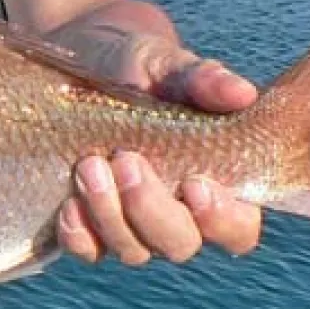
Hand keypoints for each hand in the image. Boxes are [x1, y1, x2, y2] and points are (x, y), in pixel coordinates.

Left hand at [50, 4, 263, 266]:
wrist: (82, 58)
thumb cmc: (139, 65)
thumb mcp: (166, 63)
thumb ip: (203, 79)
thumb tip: (242, 93)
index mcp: (214, 181)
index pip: (238, 228)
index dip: (223, 219)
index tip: (196, 184)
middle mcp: (177, 213)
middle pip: (180, 244)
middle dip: (152, 209)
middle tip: (126, 159)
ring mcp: (131, 223)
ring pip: (133, 250)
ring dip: (110, 214)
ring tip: (89, 164)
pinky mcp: (89, 223)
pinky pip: (88, 249)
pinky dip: (79, 234)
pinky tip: (68, 205)